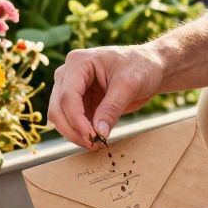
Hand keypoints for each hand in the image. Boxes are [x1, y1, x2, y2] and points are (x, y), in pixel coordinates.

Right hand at [47, 45, 164, 148]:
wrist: (150, 68)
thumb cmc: (141, 67)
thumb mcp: (129, 85)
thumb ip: (112, 108)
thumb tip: (99, 133)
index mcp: (78, 62)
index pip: (68, 96)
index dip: (76, 120)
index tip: (92, 137)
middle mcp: (68, 74)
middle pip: (57, 108)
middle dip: (72, 130)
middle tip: (93, 145)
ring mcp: (71, 88)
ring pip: (60, 117)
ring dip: (75, 134)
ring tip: (97, 144)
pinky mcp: (79, 102)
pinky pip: (72, 122)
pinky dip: (81, 133)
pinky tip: (97, 140)